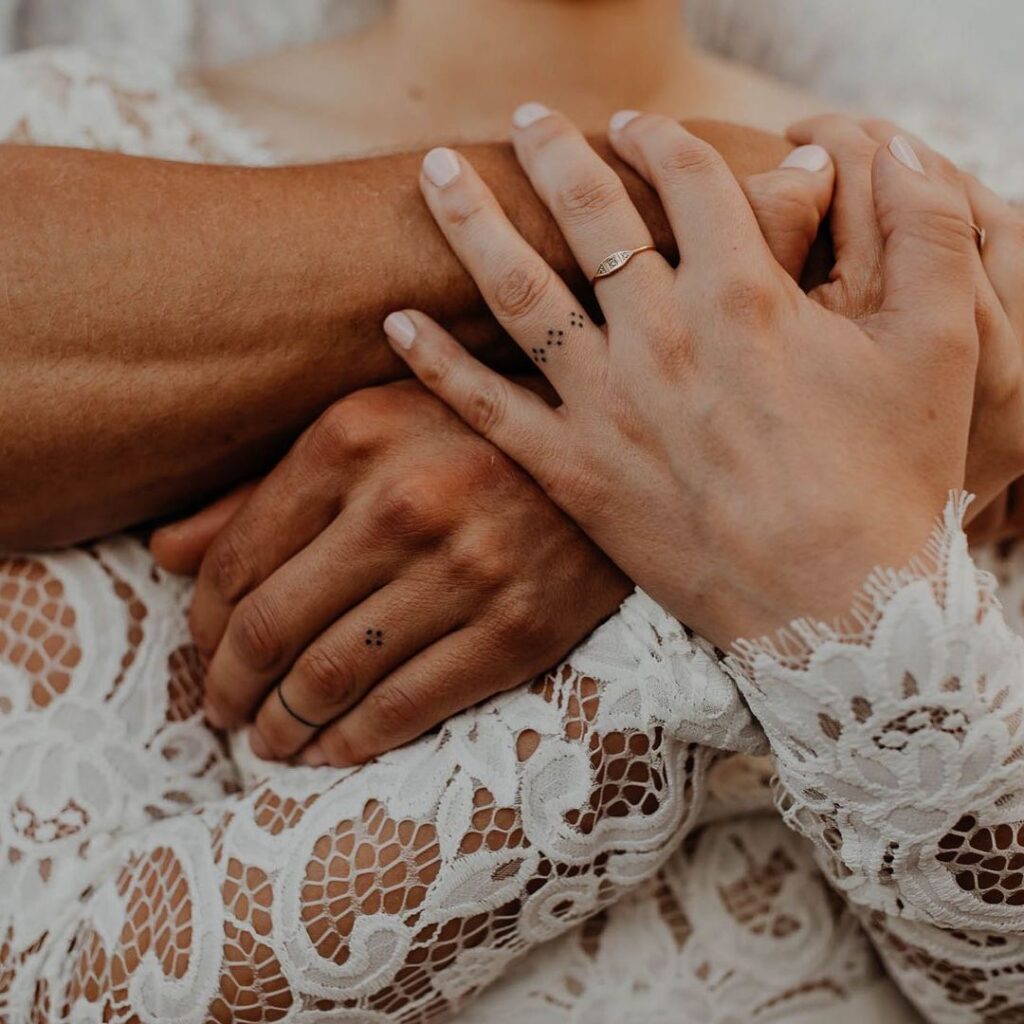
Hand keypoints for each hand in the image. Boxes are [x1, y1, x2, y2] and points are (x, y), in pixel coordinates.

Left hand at [154, 381, 628, 766]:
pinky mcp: (519, 629)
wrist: (605, 462)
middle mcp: (407, 502)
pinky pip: (406, 709)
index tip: (204, 649)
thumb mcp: (368, 433)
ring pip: (331, 678)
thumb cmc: (468, 440)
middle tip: (221, 709)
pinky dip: (350, 745)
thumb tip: (164, 552)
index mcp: (354, 436)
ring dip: (280, 726)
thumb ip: (263, 492)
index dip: (202, 621)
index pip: (237, 558)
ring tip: (266, 738)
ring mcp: (469, 570)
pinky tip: (328, 752)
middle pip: (271, 627)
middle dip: (228, 685)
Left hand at [384, 106, 980, 647]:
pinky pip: (488, 409)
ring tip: (435, 174)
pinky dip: (438, 363)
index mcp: (744, 296)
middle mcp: (660, 337)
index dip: (662, 140)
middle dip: (553, 156)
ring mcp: (607, 407)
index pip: (689, 182)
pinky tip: (396, 322)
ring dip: (472, 224)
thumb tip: (896, 152)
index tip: (638, 123)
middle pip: (590, 217)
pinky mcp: (574, 474)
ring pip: (519, 292)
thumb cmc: (888, 482)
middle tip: (524, 120)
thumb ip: (926, 233)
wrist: (836, 610)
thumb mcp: (940, 348)